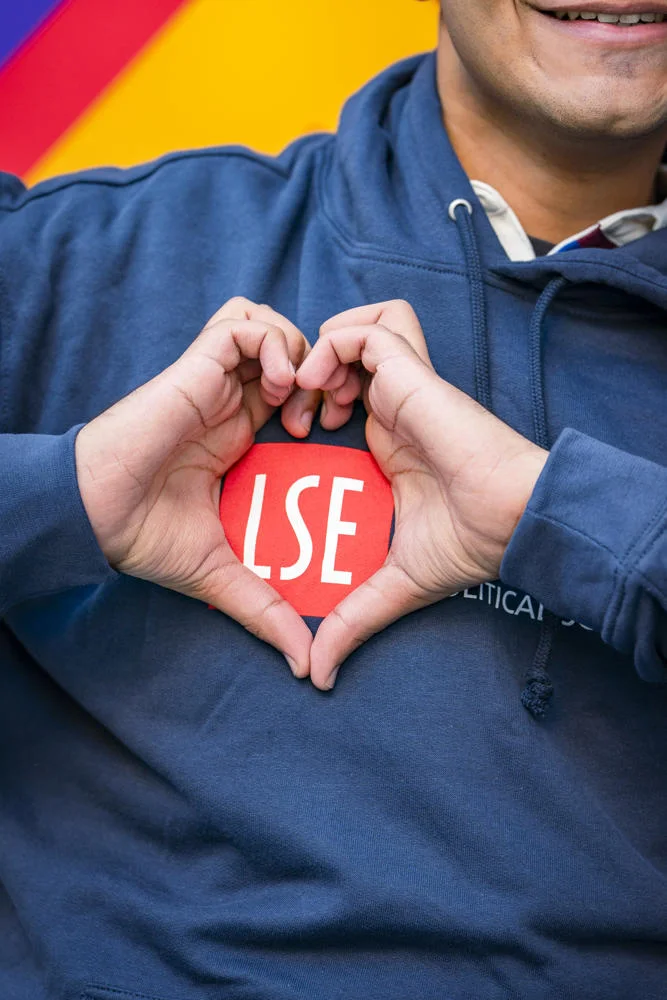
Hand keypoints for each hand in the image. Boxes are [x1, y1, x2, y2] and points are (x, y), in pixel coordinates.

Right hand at [76, 298, 318, 676]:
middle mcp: (231, 402)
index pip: (295, 392)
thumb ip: (266, 610)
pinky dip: (268, 343)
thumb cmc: (146, 538)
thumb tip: (305, 664)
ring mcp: (214, 381)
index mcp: (239, 434)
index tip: (333, 435)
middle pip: (289, 350)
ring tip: (298, 398)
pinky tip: (275, 387)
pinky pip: (242, 325)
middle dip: (320, 370)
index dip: (322, 402)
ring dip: (296, 351)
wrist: (96, 515)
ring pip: (268, 325)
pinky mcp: (196, 368)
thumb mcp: (222, 575)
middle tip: (327, 411)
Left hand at [296, 300, 547, 688]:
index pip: (338, 397)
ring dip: (321, 351)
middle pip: (341, 355)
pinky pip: (369, 330)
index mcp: (384, 441)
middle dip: (303, 375)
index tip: (291, 440)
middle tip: (293, 416)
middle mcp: (391, 408)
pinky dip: (338, 345)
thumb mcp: (391, 584)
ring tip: (309, 394)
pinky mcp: (414, 373)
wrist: (511, 521)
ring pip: (357, 327)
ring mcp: (403, 387)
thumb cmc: (466, 545)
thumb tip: (319, 674)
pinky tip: (324, 388)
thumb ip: (351, 619)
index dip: (305, 407)